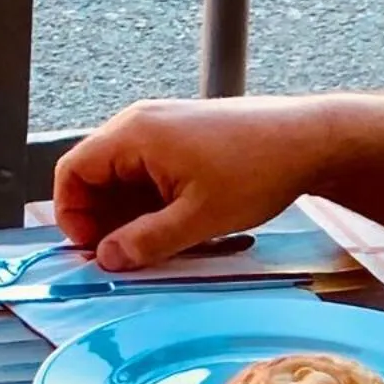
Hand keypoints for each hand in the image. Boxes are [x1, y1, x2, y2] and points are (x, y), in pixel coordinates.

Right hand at [54, 96, 333, 269]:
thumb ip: (146, 242)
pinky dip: (149, 202)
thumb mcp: (198, 219)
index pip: (72, 172)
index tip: (93, 250)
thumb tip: (106, 259)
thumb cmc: (259, 169)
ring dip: (128, 214)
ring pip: (120, 178)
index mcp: (135, 134)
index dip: (72, 216)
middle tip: (124, 255)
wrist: (311, 140)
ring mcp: (161, 128)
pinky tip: (174, 225)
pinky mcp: (180, 138)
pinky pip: (146, 173)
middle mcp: (141, 124)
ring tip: (155, 243)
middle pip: (93, 176)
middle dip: (101, 219)